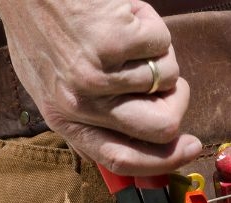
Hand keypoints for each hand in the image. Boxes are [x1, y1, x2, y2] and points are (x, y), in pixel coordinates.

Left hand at [0, 0, 201, 174]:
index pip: (121, 159)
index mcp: (64, 119)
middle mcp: (81, 103)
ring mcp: (99, 73)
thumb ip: (88, 116)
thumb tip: (135, 143)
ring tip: (125, 31)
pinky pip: (163, 42)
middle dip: (178, 102)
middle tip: (170, 81)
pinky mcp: (116, 40)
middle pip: (163, 128)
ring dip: (156, 52)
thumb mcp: (49, 82)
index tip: (190, 147)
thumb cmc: (39, 25)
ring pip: (167, 77)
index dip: (165, 160)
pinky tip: (122, 13)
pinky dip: (151, 23)